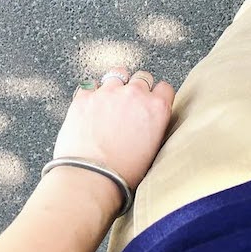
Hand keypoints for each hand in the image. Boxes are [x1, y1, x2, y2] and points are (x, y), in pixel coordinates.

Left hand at [53, 67, 174, 189]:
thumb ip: (154, 125)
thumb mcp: (153, 149)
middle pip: (142, 77)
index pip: (165, 88)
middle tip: (130, 105)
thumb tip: (148, 120)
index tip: (152, 102)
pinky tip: (91, 107)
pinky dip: (92, 93)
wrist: (91, 178)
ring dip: (116, 85)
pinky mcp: (85, 96)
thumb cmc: (123, 173)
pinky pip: (91, 84)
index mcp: (157, 108)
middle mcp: (135, 94)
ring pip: (117, 73)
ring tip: (110, 101)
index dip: (158, 96)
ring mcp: (108, 92)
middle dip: (138, 88)